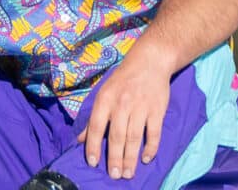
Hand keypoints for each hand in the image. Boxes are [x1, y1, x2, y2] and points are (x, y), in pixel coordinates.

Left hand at [78, 49, 173, 179]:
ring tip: (128, 173)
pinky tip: (147, 158)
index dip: (93, 146)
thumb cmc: (124, 79)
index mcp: (105, 100)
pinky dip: (151, 146)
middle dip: (114, 158)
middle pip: (116, 136)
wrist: (151, 61)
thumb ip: (93, 118)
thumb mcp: (104, 93)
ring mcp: (141, 107)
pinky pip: (153, 131)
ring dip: (131, 157)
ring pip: (134, 137)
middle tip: (115, 175)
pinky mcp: (157, 109)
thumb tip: (80, 140)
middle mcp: (122, 105)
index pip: (96, 127)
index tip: (93, 163)